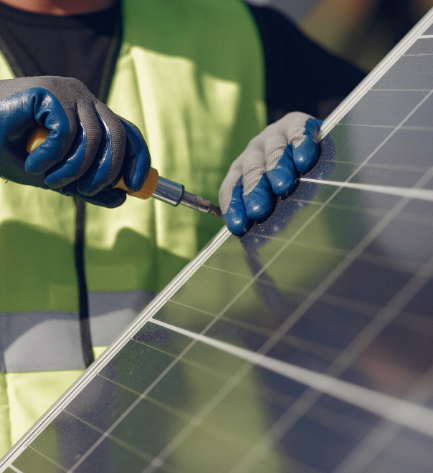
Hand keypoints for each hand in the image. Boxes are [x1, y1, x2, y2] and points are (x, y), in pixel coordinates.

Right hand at [0, 76, 149, 206]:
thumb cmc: (9, 152)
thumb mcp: (56, 175)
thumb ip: (87, 186)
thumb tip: (123, 198)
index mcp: (90, 115)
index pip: (128, 133)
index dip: (138, 160)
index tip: (136, 187)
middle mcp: (84, 100)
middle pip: (119, 136)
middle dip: (107, 171)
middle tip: (85, 190)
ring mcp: (68, 92)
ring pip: (95, 138)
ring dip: (74, 170)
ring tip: (50, 180)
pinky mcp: (49, 90)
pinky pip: (67, 132)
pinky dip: (52, 157)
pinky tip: (33, 163)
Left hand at [219, 112, 321, 234]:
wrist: (309, 143)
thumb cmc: (290, 181)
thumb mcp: (273, 199)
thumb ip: (266, 215)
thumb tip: (257, 245)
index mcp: (241, 171)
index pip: (231, 188)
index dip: (233, 206)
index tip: (239, 226)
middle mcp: (254, 152)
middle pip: (251, 171)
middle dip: (254, 191)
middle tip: (258, 209)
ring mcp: (274, 136)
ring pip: (273, 152)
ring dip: (276, 168)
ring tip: (282, 185)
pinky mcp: (297, 123)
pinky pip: (297, 132)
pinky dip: (300, 144)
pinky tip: (304, 158)